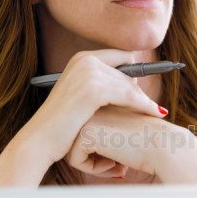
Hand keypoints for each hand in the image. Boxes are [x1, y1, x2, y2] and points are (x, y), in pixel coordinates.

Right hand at [20, 49, 167, 173]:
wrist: (41, 139)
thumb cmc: (62, 124)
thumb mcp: (80, 96)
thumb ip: (101, 84)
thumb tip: (131, 82)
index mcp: (82, 58)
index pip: (123, 57)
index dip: (135, 74)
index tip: (143, 91)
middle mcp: (85, 59)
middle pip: (128, 72)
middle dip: (139, 91)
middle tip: (152, 107)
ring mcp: (89, 72)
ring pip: (131, 85)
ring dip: (144, 100)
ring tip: (155, 112)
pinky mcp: (94, 89)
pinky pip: (130, 96)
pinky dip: (143, 105)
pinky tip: (154, 114)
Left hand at [66, 105, 172, 178]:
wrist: (163, 144)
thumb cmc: (150, 142)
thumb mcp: (125, 131)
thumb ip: (109, 134)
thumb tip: (98, 153)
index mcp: (102, 104)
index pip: (90, 137)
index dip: (105, 153)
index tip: (123, 158)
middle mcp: (92, 108)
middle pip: (80, 145)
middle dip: (100, 160)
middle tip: (121, 165)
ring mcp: (86, 118)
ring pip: (75, 152)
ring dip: (97, 166)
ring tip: (120, 165)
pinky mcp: (85, 132)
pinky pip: (76, 161)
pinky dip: (94, 170)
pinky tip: (117, 165)